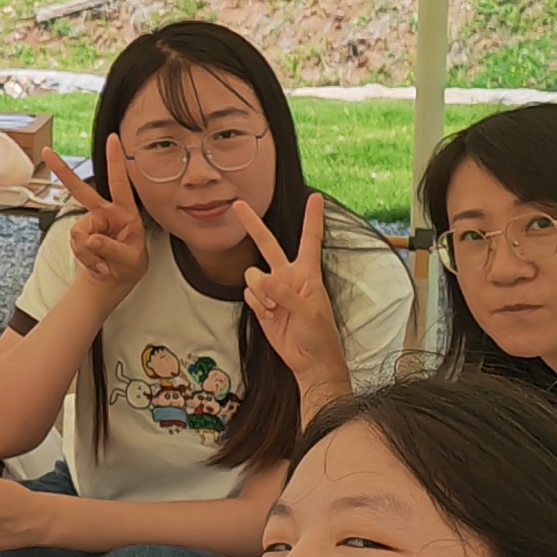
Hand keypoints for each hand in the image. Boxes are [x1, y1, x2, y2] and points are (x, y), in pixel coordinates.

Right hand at [45, 140, 149, 299]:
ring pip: (78, 233)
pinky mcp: (80, 235)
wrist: (115, 279)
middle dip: (63, 171)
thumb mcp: (130, 259)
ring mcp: (90, 224)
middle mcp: (104, 213)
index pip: (120, 183)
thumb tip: (91, 239)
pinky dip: (85, 259)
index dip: (115, 160)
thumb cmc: (130, 264)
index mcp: (124, 212)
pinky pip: (75, 245)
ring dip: (88, 253)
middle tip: (47, 152)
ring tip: (103, 265)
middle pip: (80, 190)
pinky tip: (98, 266)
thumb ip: (112, 249)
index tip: (112, 138)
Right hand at [234, 195, 337, 378]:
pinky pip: (248, 295)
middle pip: (267, 244)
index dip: (312, 218)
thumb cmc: (319, 334)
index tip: (314, 197)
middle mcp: (287, 276)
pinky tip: (270, 316)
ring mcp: (272, 290)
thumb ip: (285, 293)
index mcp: (307, 273)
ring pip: (252, 276)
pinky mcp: (260, 304)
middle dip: (252, 225)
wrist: (309, 359)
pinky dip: (257, 306)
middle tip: (238, 205)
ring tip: (275, 309)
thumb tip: (262, 279)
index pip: (310, 239)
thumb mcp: (309, 311)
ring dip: (260, 292)